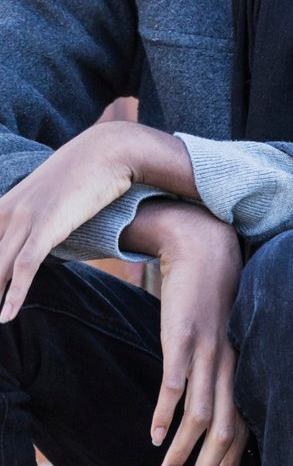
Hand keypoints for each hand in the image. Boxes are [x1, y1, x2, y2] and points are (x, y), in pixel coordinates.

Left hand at [0, 123, 143, 321]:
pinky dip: (14, 294)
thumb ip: (38, 215)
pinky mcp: (48, 225)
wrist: (109, 149)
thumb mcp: (52, 196)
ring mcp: (26, 218)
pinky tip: (8, 315)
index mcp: (3, 206)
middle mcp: (7, 212)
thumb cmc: (86, 172)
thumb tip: (40, 234)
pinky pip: (25, 266)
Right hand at [134, 202, 247, 465]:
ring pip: (201, 414)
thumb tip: (214, 410)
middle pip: (227, 430)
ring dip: (184, 452)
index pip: (246, 427)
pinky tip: (157, 436)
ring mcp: (210, 353)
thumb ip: (223, 374)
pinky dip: (167, 412)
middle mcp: (233, 365)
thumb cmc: (217, 300)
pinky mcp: (184, 337)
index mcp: (245, 368)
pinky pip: (177, 382)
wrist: (207, 251)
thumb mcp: (226, 341)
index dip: (235, 463)